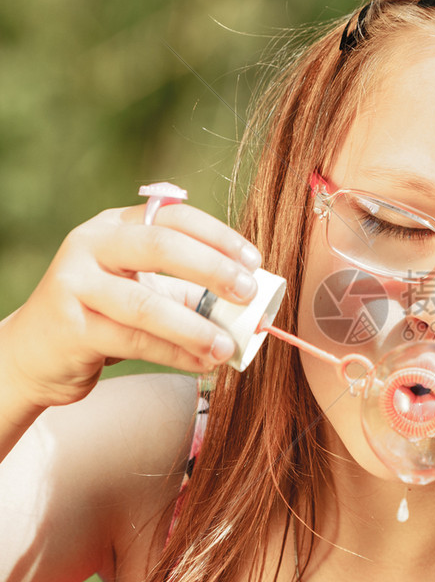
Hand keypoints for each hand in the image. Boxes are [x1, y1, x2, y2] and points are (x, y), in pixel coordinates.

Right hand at [1, 201, 262, 408]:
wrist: (33, 353)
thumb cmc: (103, 316)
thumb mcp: (141, 288)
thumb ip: (187, 288)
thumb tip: (250, 304)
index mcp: (116, 225)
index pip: (174, 216)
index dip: (218, 236)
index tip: (254, 261)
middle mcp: (91, 244)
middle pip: (160, 247)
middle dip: (212, 270)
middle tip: (248, 294)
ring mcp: (75, 283)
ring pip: (146, 304)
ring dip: (195, 328)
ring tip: (227, 347)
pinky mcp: (70, 326)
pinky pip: (135, 341)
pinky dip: (176, 354)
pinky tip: (201, 364)